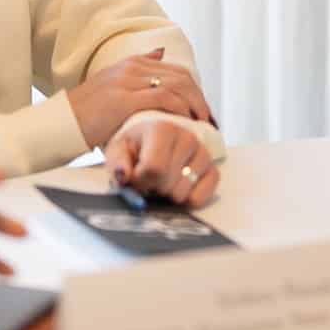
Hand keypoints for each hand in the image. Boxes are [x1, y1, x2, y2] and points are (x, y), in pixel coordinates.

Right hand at [65, 48, 213, 147]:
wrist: (60, 123)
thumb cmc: (86, 113)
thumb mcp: (112, 85)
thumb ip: (137, 71)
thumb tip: (160, 52)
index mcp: (130, 64)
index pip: (175, 71)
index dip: (194, 90)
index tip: (203, 110)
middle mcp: (131, 68)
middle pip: (181, 77)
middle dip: (199, 98)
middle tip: (209, 118)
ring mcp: (128, 81)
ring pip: (176, 86)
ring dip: (195, 105)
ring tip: (203, 123)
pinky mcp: (124, 99)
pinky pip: (164, 98)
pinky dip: (181, 109)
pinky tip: (186, 121)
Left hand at [104, 117, 218, 207]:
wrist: (152, 143)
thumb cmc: (134, 147)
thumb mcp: (118, 150)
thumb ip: (117, 163)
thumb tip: (124, 176)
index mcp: (163, 128)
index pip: (154, 168)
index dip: (140, 181)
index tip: (134, 176)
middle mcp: (187, 138)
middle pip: (167, 184)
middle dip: (152, 189)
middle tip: (147, 180)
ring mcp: (203, 154)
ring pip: (182, 194)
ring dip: (167, 195)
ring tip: (161, 181)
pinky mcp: (212, 171)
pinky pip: (200, 198)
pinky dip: (185, 200)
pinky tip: (176, 188)